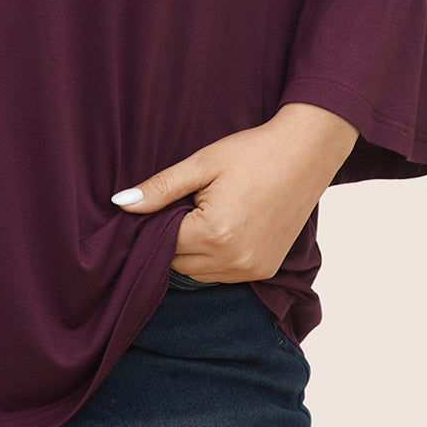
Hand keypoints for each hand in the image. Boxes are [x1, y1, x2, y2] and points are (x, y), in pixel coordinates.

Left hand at [110, 102, 359, 282]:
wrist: (306, 152)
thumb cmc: (252, 152)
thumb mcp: (202, 164)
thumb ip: (160, 188)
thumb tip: (120, 205)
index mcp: (213, 234)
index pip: (162, 244)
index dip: (157, 223)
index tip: (166, 201)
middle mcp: (233, 260)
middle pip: (178, 263)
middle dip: (174, 238)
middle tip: (189, 203)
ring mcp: (252, 269)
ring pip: (199, 273)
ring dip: (194, 251)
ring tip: (207, 212)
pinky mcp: (265, 270)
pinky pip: (224, 275)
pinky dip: (215, 257)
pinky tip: (225, 227)